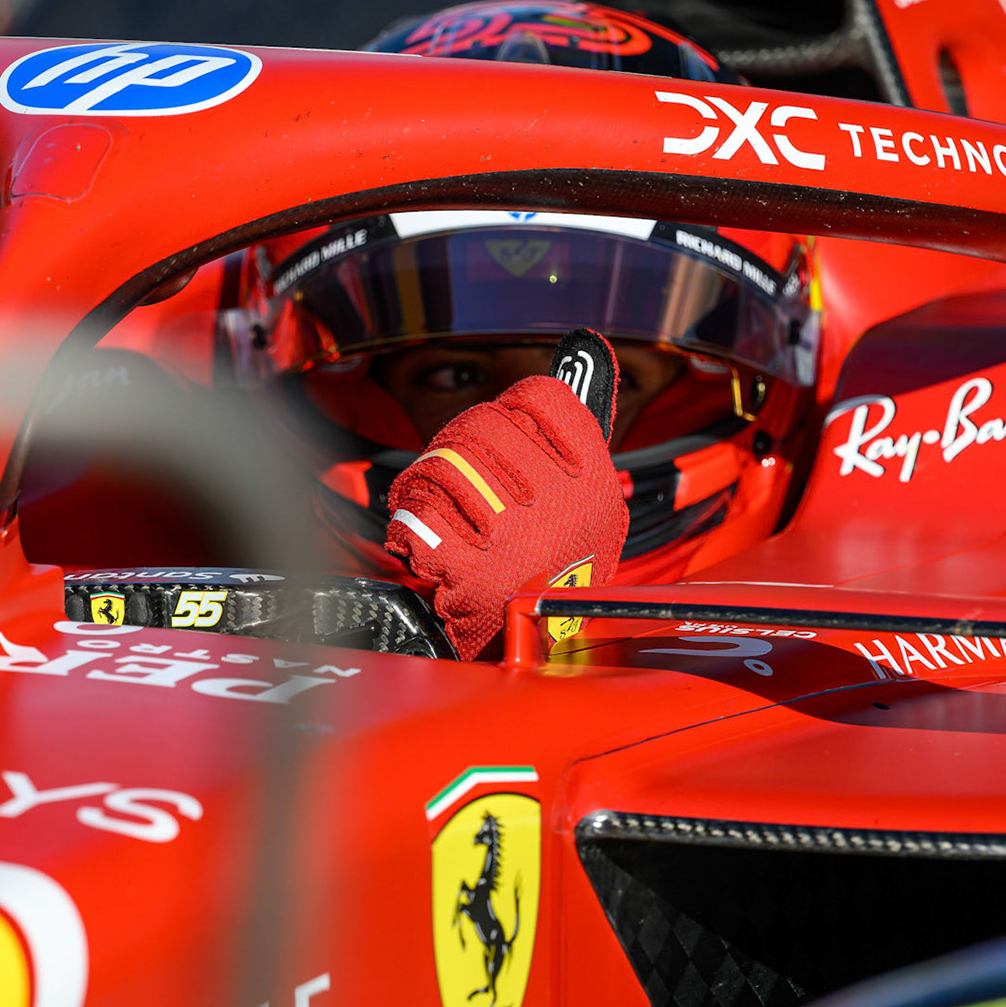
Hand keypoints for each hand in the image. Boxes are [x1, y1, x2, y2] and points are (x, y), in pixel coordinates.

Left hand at [386, 330, 628, 658]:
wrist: (535, 662)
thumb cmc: (556, 580)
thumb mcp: (591, 508)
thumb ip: (581, 434)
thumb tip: (587, 344)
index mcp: (596, 484)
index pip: (543, 397)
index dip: (509, 407)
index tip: (502, 429)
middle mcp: (564, 506)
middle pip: (483, 424)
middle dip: (454, 446)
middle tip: (452, 477)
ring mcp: (518, 538)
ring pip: (445, 464)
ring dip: (425, 484)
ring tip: (433, 507)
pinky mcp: (472, 571)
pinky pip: (418, 513)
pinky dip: (409, 527)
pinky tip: (423, 544)